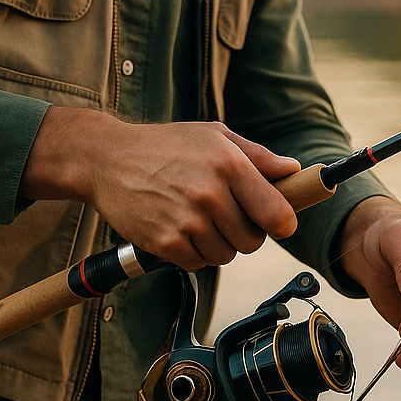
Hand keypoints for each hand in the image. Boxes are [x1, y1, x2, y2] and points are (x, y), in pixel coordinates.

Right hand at [20, 106, 299, 270]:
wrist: (106, 159)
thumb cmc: (165, 145)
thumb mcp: (215, 136)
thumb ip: (257, 156)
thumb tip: (294, 171)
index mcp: (229, 164)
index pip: (277, 214)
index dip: (282, 223)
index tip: (278, 223)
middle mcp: (210, 195)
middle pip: (253, 241)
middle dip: (245, 233)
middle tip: (227, 215)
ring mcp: (187, 222)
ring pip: (226, 256)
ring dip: (218, 244)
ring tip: (199, 219)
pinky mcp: (166, 243)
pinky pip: (198, 264)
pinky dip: (193, 253)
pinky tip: (180, 229)